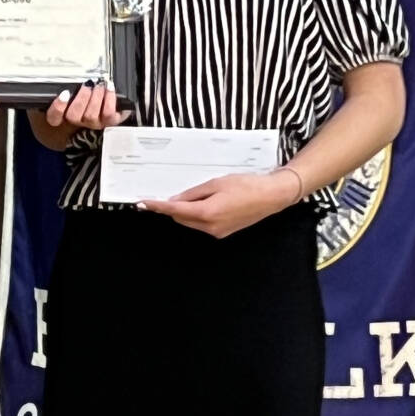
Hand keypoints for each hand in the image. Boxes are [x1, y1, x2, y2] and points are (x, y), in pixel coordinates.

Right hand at [44, 79, 130, 131]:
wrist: (108, 106)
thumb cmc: (88, 96)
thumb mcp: (75, 90)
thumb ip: (68, 86)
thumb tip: (67, 74)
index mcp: (64, 114)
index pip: (53, 117)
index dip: (58, 107)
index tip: (65, 93)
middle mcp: (78, 121)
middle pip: (73, 116)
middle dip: (81, 98)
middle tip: (88, 85)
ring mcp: (93, 123)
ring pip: (91, 115)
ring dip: (95, 97)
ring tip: (99, 85)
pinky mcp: (109, 121)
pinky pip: (108, 114)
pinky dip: (109, 99)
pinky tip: (109, 88)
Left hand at [141, 170, 298, 238]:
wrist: (271, 196)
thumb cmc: (246, 186)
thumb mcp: (216, 183)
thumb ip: (193, 193)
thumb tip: (175, 200)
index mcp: (208, 213)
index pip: (175, 211)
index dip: (157, 207)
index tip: (142, 204)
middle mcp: (211, 227)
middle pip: (181, 218)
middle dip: (172, 208)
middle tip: (165, 194)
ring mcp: (218, 232)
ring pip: (191, 222)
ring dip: (185, 211)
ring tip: (190, 195)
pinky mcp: (224, 232)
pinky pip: (202, 224)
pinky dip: (196, 214)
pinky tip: (202, 202)